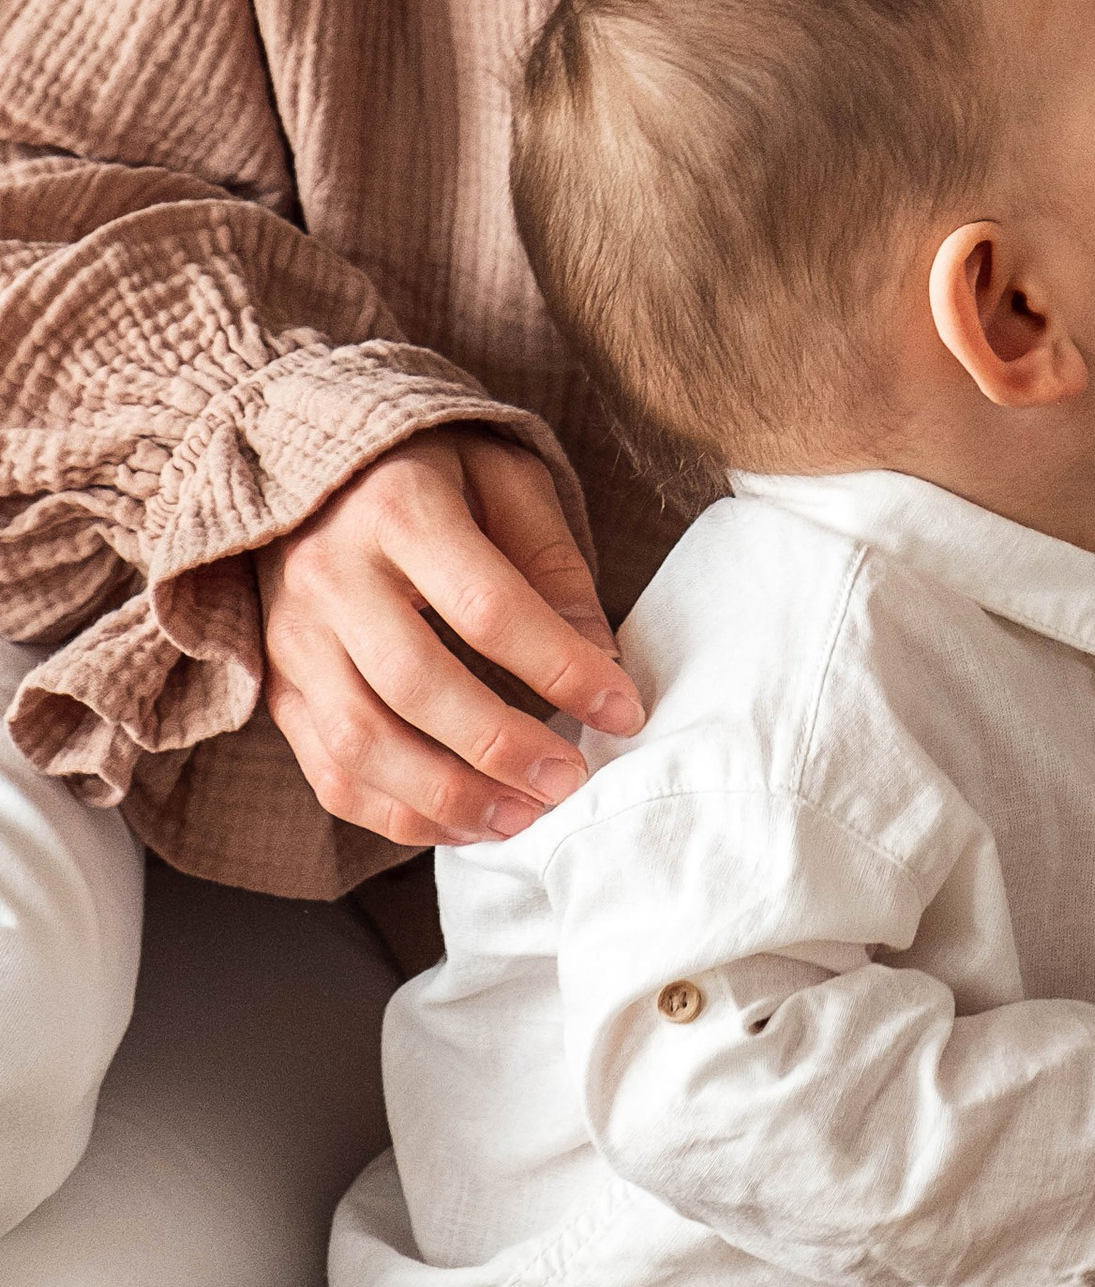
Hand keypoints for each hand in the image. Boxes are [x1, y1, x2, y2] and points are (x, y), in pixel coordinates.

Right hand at [258, 429, 642, 848]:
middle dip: (503, 748)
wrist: (313, 463)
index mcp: (400, 509)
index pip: (488, 607)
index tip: (623, 709)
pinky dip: (396, 815)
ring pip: (361, 743)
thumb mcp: (505, 476)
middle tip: (569, 779)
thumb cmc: (430, 470)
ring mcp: (294, 636)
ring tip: (523, 816)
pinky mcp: (279, 685)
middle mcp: (332, 575)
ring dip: (449, 799)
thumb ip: (553, 562)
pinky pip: (329, 771)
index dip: (561, 668)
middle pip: (417, 685)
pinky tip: (463, 824)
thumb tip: (598, 659)